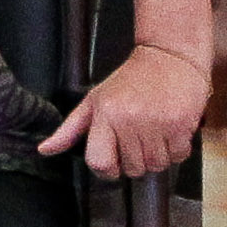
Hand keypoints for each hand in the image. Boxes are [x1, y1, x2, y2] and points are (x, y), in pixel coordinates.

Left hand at [42, 43, 205, 177]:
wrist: (169, 57)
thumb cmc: (130, 80)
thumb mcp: (94, 101)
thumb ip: (69, 130)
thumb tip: (45, 150)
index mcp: (105, 114)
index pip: (100, 163)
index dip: (108, 167)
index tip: (115, 156)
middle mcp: (130, 120)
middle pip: (132, 169)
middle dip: (136, 158)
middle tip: (138, 134)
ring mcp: (157, 123)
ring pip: (156, 166)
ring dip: (157, 156)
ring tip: (154, 131)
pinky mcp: (181, 125)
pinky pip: (179, 157)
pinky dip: (177, 150)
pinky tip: (170, 129)